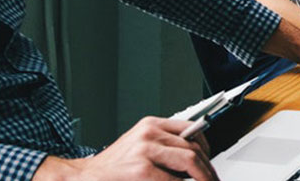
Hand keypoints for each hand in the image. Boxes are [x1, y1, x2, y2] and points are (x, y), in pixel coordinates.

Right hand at [32, 117, 218, 180]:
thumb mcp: (139, 146)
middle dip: (209, 168)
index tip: (210, 161)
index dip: (207, 147)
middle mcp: (149, 133)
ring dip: (204, 177)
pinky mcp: (142, 171)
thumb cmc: (113, 166)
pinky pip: (174, 180)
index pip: (191, 129)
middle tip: (213, 180)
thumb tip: (194, 159)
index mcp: (150, 124)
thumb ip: (163, 147)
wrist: (86, 177)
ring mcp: (146, 151)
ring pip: (190, 161)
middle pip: (193, 147)